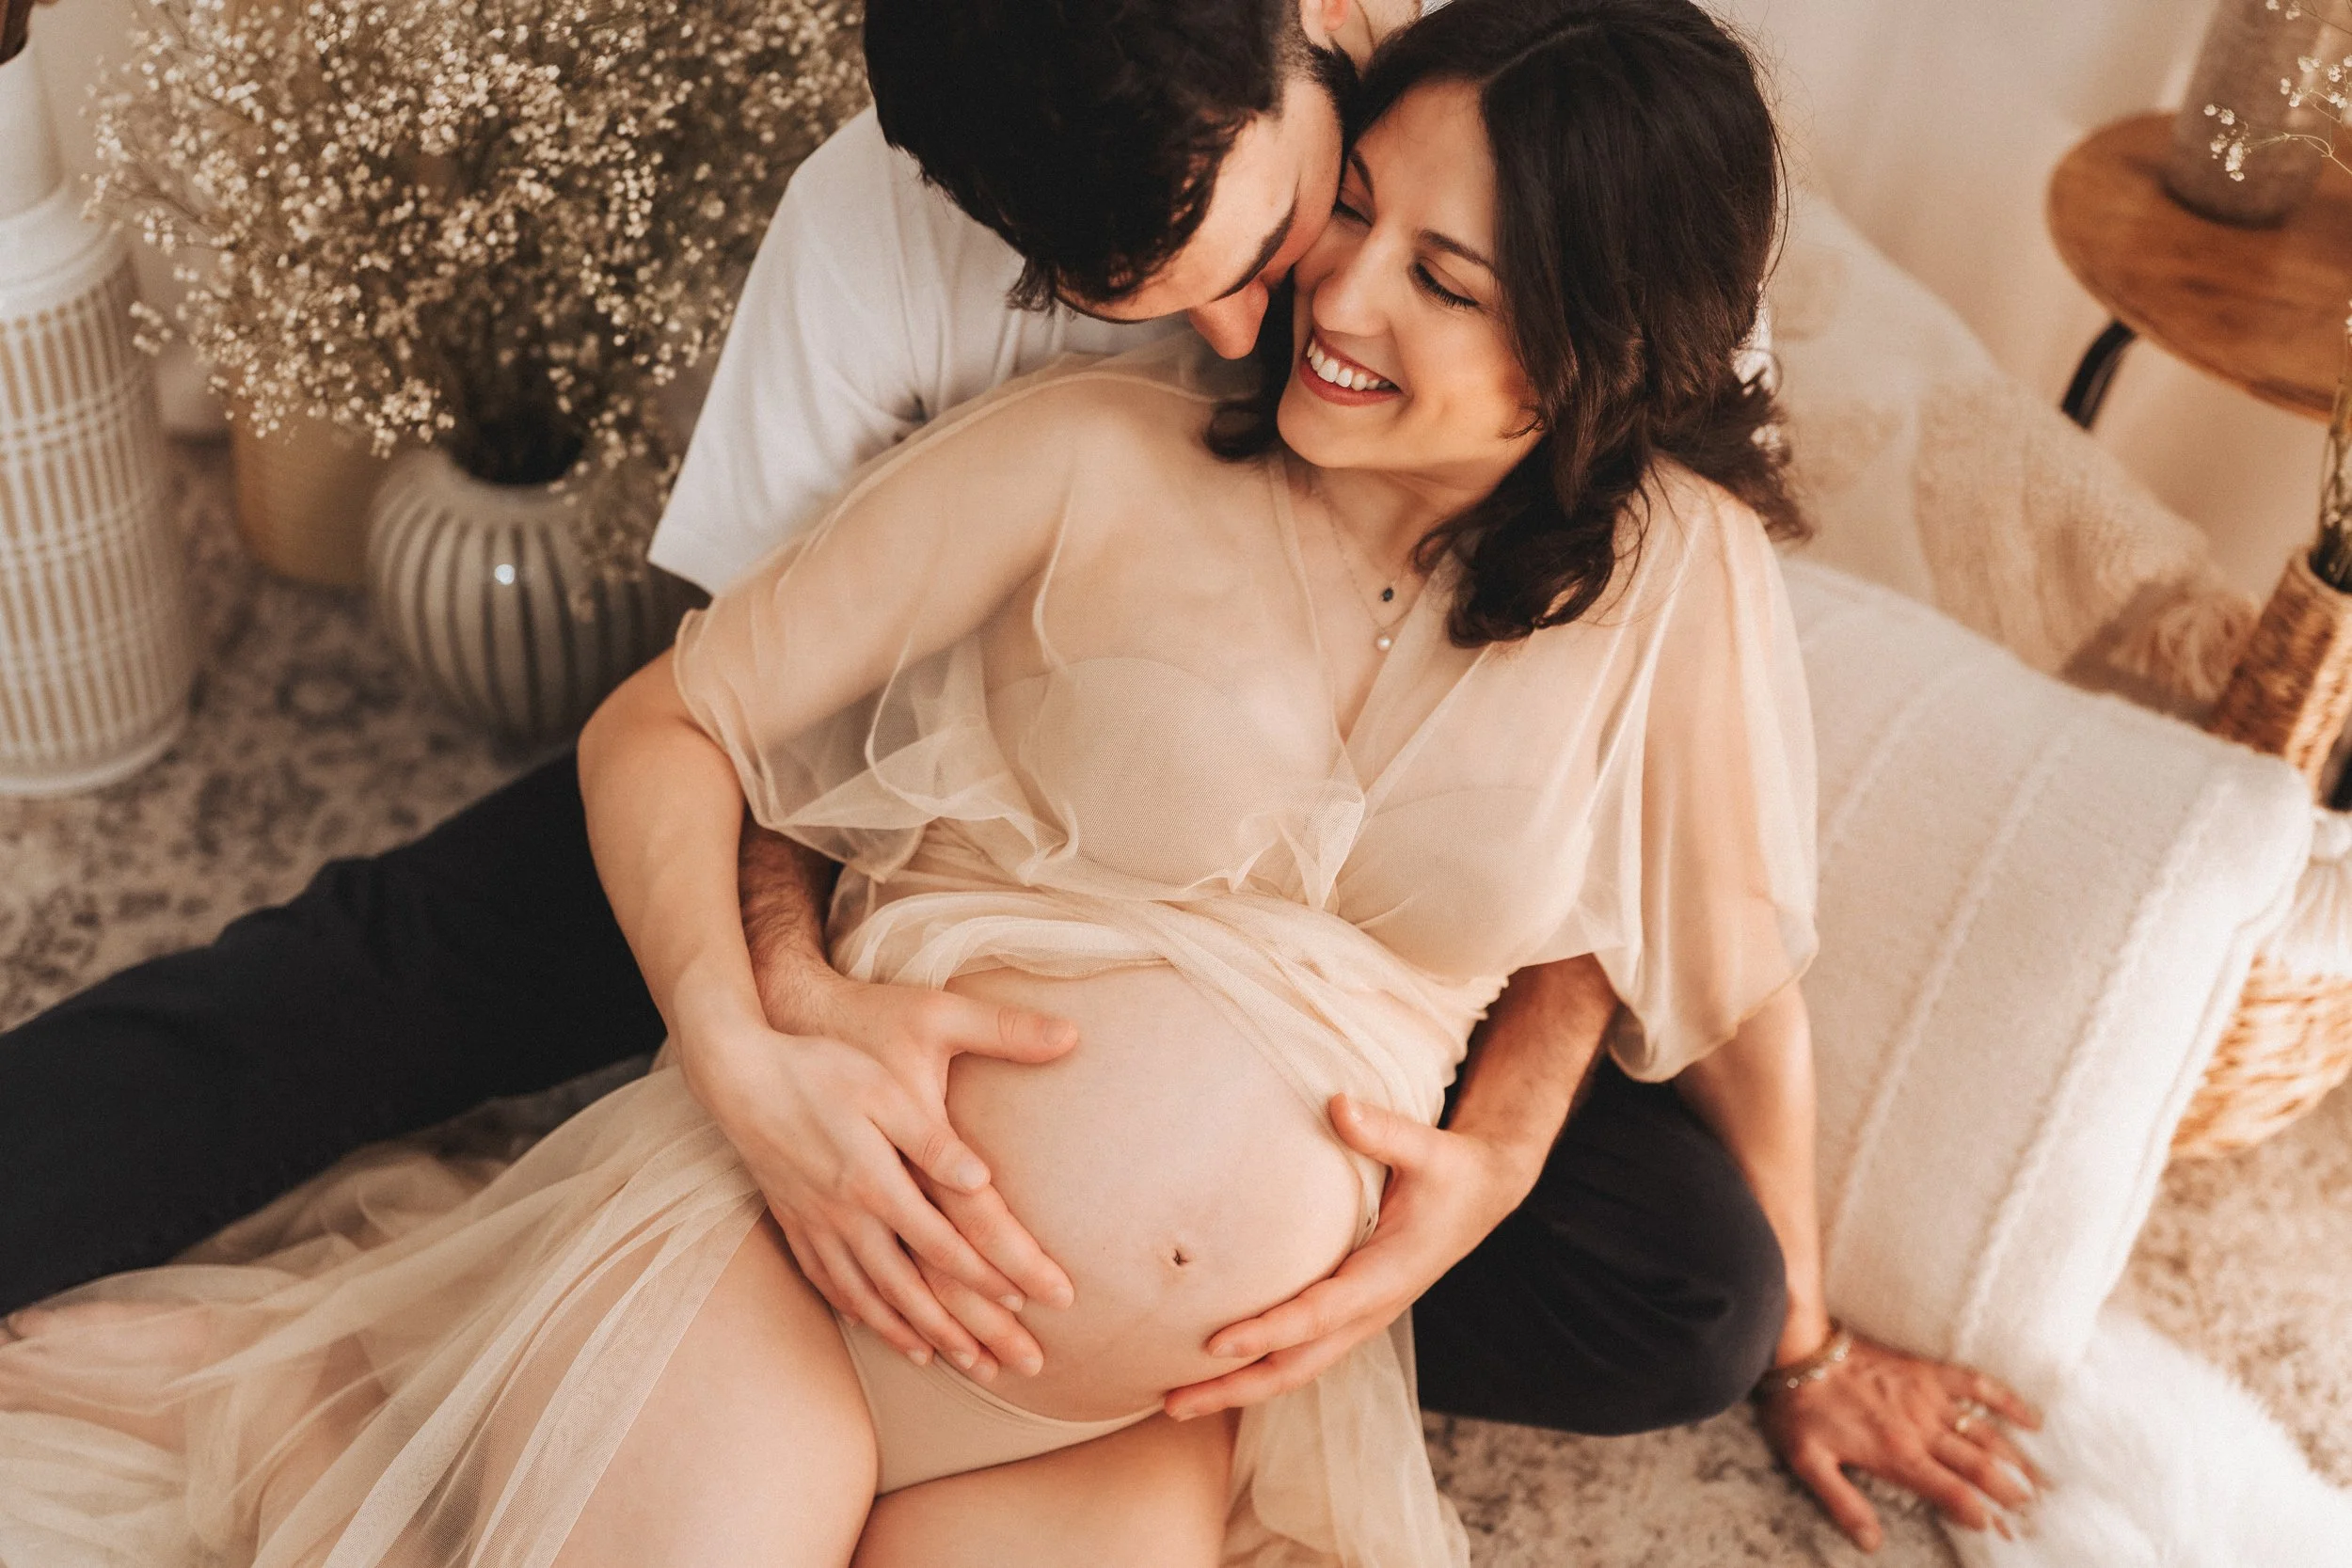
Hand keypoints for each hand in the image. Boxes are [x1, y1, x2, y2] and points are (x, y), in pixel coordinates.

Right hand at [685, 978, 1078, 1379]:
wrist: (738, 1074)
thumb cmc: (821, 1069)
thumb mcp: (884, 1089)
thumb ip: (933, 1138)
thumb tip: (983, 1179)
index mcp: (876, 1183)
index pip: (944, 1245)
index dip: (988, 1277)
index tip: (1031, 1302)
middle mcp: (846, 1217)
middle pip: (913, 1289)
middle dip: (965, 1330)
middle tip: (1011, 1366)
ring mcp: (817, 1226)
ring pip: (871, 1297)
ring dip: (914, 1334)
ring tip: (952, 1362)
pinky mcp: (795, 1223)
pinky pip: (829, 1283)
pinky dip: (859, 1313)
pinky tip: (879, 1328)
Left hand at [1162, 1093, 1538, 1419]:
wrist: (1482, 1195)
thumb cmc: (1452, 1172)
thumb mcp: (1430, 1148)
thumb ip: (1384, 1130)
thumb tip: (1338, 1104)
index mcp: (1385, 1277)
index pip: (1316, 1315)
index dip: (1267, 1331)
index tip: (1215, 1343)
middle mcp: (1369, 1310)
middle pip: (1295, 1366)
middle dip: (1235, 1387)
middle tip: (1171, 1402)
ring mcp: (1358, 1318)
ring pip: (1294, 1368)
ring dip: (1237, 1388)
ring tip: (1175, 1401)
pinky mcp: (1348, 1312)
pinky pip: (1299, 1352)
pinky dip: (1256, 1367)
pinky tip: (1214, 1368)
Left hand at [1757, 1329, 2043, 1551]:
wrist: (1799, 1348)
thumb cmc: (1801, 1407)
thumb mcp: (1809, 1463)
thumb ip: (1842, 1503)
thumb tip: (1870, 1543)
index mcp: (1897, 1455)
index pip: (1951, 1492)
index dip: (1977, 1513)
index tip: (1996, 1529)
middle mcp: (1922, 1429)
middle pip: (1978, 1466)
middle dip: (2009, 1491)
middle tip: (2032, 1510)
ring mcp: (1928, 1397)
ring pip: (1985, 1432)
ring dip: (2016, 1458)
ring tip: (2042, 1481)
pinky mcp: (1927, 1371)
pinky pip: (1975, 1384)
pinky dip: (2006, 1400)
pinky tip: (2031, 1418)